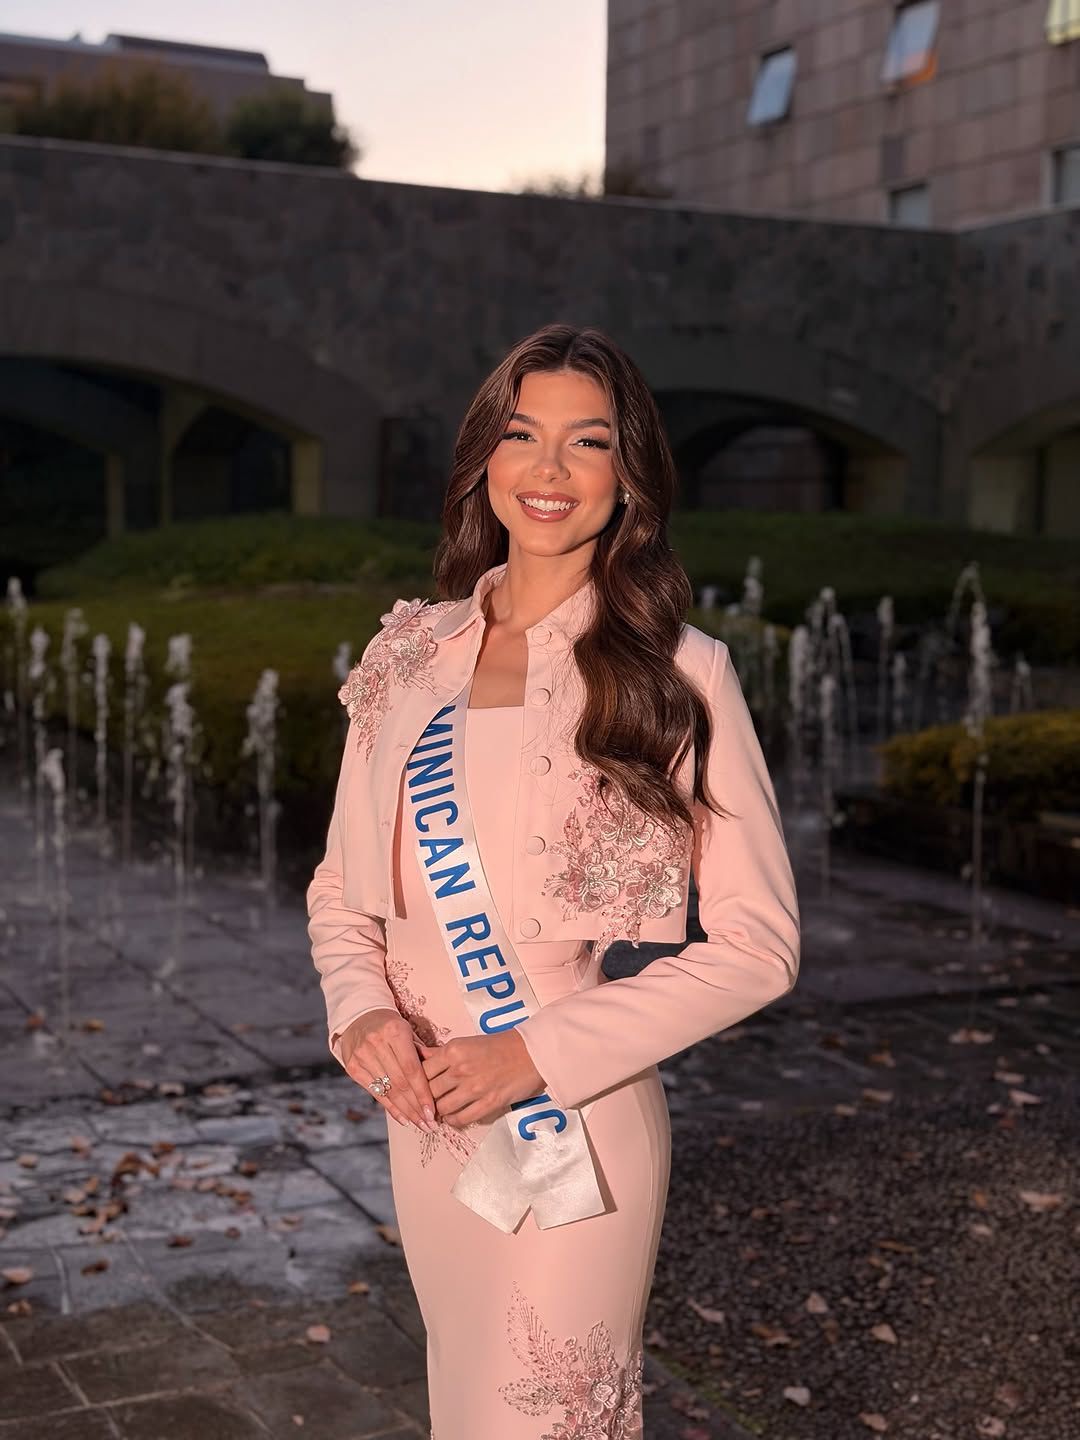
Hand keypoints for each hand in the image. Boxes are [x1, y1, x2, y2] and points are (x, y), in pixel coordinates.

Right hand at [337, 1009, 439, 1133]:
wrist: (360, 1017)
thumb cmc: (392, 1027)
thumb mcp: (410, 1032)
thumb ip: (424, 1053)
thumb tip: (444, 1078)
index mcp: (395, 1032)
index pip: (412, 1069)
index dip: (423, 1093)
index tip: (433, 1111)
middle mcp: (376, 1044)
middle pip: (400, 1083)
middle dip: (417, 1107)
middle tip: (430, 1124)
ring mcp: (362, 1056)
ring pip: (388, 1091)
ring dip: (406, 1111)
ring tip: (420, 1124)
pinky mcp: (353, 1067)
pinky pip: (375, 1093)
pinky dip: (391, 1108)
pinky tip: (404, 1119)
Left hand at [418, 1029, 546, 1128]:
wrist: (532, 1052)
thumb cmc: (499, 1046)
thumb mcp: (467, 1043)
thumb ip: (441, 1053)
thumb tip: (418, 1056)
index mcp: (454, 1050)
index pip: (421, 1071)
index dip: (416, 1083)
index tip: (415, 1089)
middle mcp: (461, 1069)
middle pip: (429, 1091)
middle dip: (425, 1100)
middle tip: (424, 1104)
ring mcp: (474, 1088)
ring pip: (442, 1107)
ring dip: (438, 1112)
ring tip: (439, 1112)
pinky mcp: (488, 1103)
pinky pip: (461, 1119)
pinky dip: (453, 1121)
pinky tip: (453, 1118)